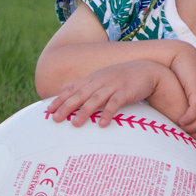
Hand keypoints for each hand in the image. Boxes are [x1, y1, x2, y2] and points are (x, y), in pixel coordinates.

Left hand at [45, 61, 162, 127]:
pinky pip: (115, 104)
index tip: (48, 110)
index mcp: (93, 78)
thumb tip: (63, 87)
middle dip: (67, 107)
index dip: (60, 99)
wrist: (147, 71)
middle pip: (80, 95)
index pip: (72, 89)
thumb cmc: (122, 76)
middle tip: (56, 119)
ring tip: (75, 124)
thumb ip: (82, 83)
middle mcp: (100, 81)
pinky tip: (102, 124)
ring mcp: (113, 86)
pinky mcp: (125, 92)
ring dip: (84, 112)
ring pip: (95, 99)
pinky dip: (108, 113)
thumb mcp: (100, 76)